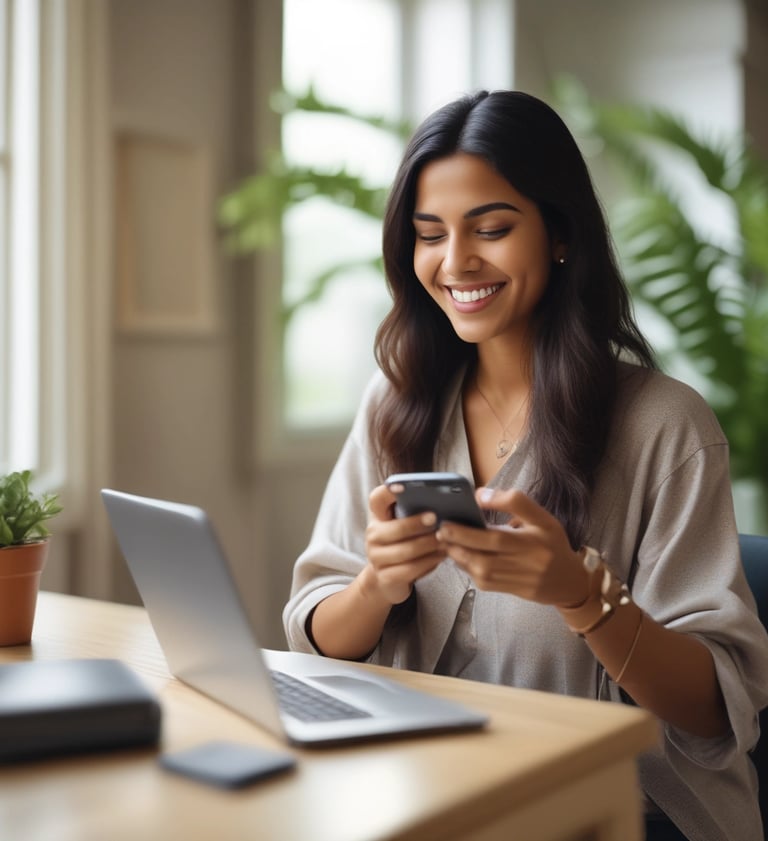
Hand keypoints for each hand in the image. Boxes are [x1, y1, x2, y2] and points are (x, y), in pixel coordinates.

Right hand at [362, 483, 445, 605]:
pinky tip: (441, 557)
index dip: (388, 492)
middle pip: (394, 528)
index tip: (402, 486)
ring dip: (428, 545)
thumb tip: (445, 501)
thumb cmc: (403, 543)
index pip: (377, 499)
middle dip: (416, 523)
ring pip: (405, 551)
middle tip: (436, 518)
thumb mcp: (405, 525)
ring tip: (446, 540)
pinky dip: (428, 562)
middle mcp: (373, 535)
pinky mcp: (384, 577)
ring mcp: (376, 557)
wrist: (387, 578)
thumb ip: (417, 512)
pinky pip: (409, 570)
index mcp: (378, 516)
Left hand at [435, 488, 588, 605]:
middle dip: (460, 543)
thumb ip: (514, 502)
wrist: (569, 581)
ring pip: (482, 572)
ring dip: (460, 558)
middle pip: (486, 556)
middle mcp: (526, 564)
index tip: (455, 517)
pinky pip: (484, 583)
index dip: (475, 528)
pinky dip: (468, 570)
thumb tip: (480, 495)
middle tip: (442, 530)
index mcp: (534, 542)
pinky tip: (459, 557)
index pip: (500, 536)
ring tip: (446, 542)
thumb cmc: (553, 544)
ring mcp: (518, 581)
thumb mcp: (543, 518)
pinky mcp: (512, 592)